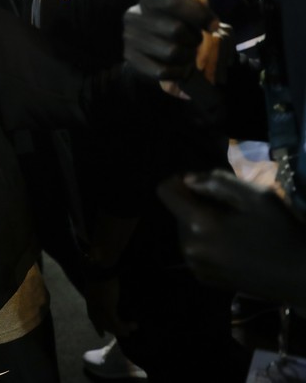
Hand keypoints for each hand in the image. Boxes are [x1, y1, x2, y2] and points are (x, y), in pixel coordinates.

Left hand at [83, 276, 137, 337]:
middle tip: (123, 335)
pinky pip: (115, 321)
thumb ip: (104, 288)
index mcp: (90, 299)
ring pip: (109, 324)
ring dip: (120, 329)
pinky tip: (132, 326)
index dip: (97, 326)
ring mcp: (100, 308)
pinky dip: (123, 326)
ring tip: (130, 332)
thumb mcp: (101, 282)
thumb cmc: (102, 271)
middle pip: (101, 323)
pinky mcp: (108, 308)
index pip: (92, 316)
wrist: (100, 268)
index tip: (101, 334)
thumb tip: (111, 289)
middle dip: (111, 330)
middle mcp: (93, 306)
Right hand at [123, 0, 217, 81]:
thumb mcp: (187, 8)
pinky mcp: (131, 59)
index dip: (200, 15)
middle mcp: (134, 15)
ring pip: (171, 52)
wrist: (148, 43)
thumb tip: (210, 23)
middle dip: (194, 39)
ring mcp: (129, 38)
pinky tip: (182, 69)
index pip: (175, 1)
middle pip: (176, 29)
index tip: (214, 26)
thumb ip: (200, 8)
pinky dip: (178, 72)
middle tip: (197, 43)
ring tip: (189, 55)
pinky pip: (161, 71)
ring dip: (188, 57)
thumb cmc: (173, 21)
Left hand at [158, 170, 305, 308]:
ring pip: (184, 229)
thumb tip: (188, 179)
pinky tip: (233, 245)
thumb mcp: (257, 196)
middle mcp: (189, 246)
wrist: (300, 277)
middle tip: (231, 209)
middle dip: (197, 203)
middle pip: (177, 210)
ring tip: (234, 228)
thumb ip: (217, 181)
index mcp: (199, 224)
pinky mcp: (203, 278)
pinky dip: (206, 241)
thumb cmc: (281, 232)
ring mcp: (195, 265)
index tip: (205, 185)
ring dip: (201, 223)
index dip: (180, 181)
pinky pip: (194, 248)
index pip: (165, 191)